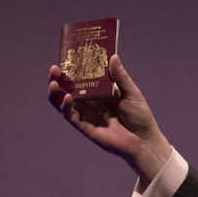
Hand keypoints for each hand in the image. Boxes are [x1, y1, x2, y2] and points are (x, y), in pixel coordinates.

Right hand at [47, 54, 171, 183]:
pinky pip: (72, 116)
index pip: (84, 78)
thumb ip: (120, 77)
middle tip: (54, 69)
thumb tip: (113, 56)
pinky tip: (67, 97)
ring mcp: (87, 115)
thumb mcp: (132, 93)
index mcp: (102, 92)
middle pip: (70, 89)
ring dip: (57, 93)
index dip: (74, 69)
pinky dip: (67, 107)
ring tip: (53, 82)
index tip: (67, 57)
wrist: (144, 140)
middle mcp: (92, 103)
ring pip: (66, 103)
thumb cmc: (140, 116)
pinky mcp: (86, 127)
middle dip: (60, 79)